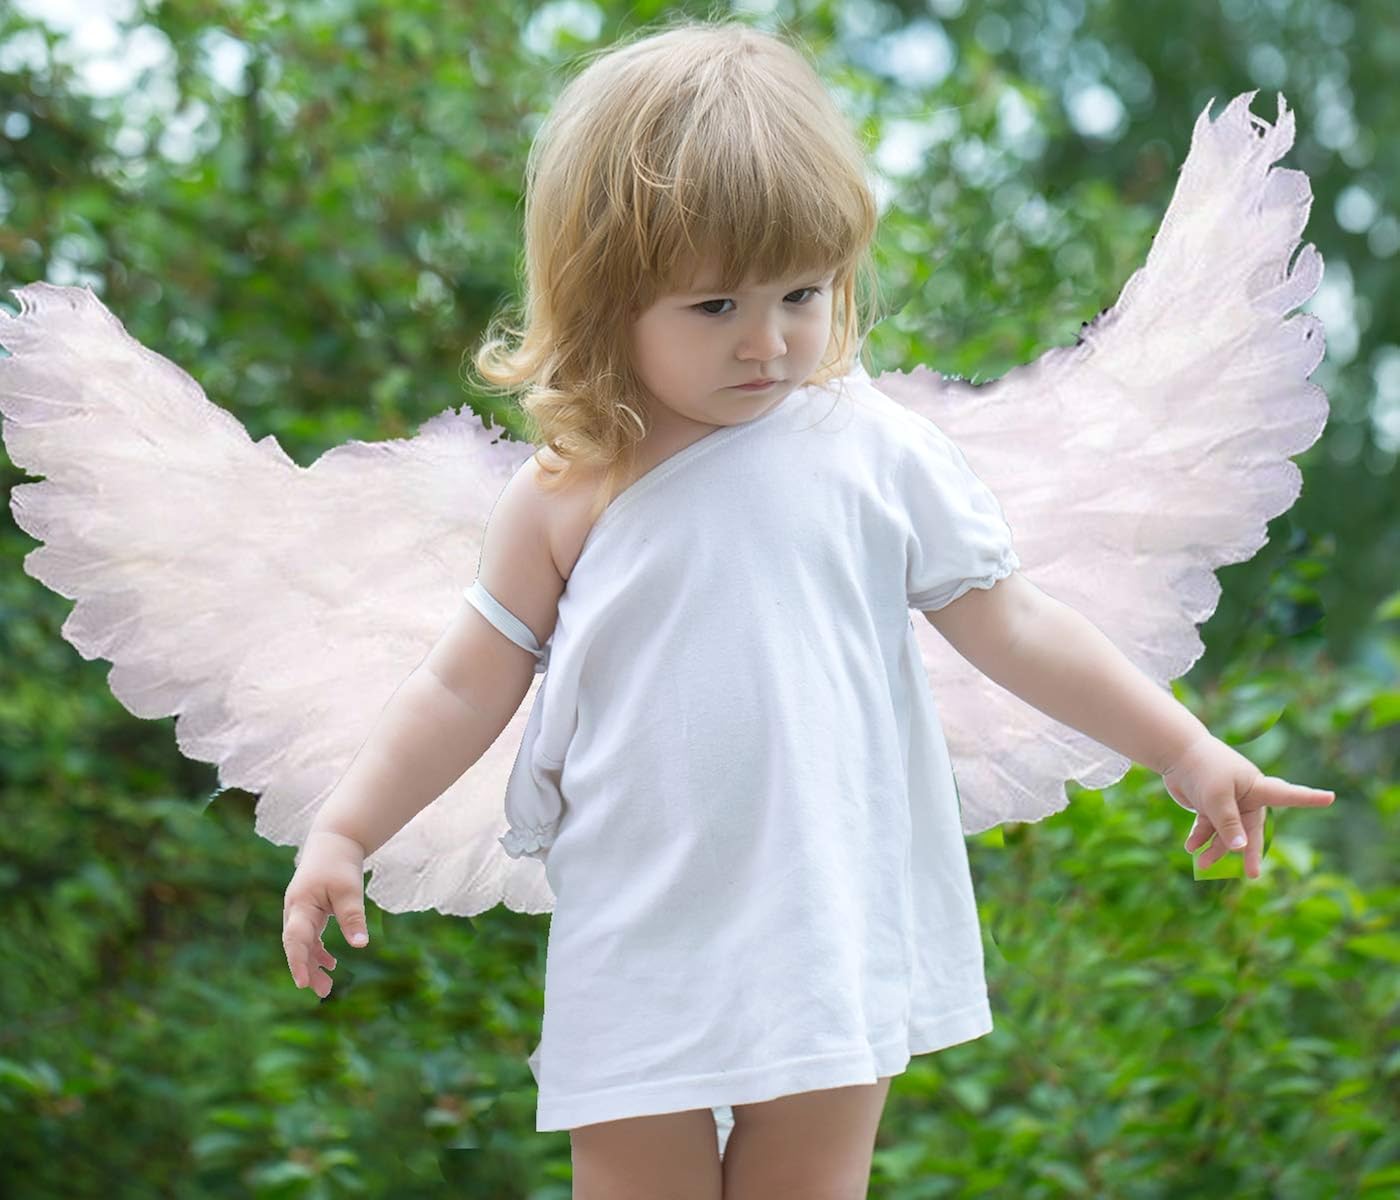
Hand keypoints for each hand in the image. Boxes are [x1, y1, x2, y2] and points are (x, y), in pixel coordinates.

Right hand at [282, 830, 370, 997]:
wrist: (334, 842)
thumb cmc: (340, 864)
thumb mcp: (349, 890)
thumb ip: (353, 917)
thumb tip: (360, 945)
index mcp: (301, 904)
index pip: (295, 938)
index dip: (297, 962)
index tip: (303, 983)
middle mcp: (295, 911)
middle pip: (297, 946)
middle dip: (307, 969)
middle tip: (323, 992)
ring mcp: (300, 912)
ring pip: (303, 944)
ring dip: (313, 964)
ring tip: (327, 986)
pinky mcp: (309, 912)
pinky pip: (310, 937)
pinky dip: (318, 951)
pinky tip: (331, 964)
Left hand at [1162, 733, 1335, 878]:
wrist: (1174, 753)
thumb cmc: (1202, 770)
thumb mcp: (1216, 798)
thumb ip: (1228, 824)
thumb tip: (1241, 849)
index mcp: (1257, 787)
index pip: (1288, 794)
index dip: (1309, 798)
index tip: (1331, 797)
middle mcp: (1246, 797)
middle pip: (1252, 830)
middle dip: (1249, 852)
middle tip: (1253, 875)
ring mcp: (1228, 803)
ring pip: (1226, 833)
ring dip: (1214, 849)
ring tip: (1201, 864)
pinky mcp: (1210, 806)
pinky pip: (1208, 827)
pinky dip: (1199, 837)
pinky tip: (1190, 847)